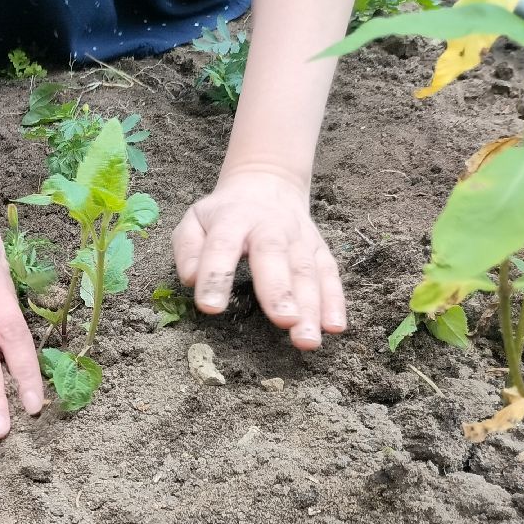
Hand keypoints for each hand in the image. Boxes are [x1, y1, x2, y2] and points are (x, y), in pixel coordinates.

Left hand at [172, 168, 346, 349]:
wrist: (267, 184)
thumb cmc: (224, 214)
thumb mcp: (194, 220)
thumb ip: (188, 248)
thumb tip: (191, 279)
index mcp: (233, 219)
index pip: (222, 247)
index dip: (216, 276)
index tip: (211, 308)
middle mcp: (270, 227)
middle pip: (275, 257)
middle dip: (280, 291)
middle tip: (285, 321)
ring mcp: (299, 238)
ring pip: (307, 271)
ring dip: (311, 306)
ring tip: (308, 340)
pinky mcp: (319, 249)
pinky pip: (329, 274)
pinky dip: (334, 301)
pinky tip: (334, 327)